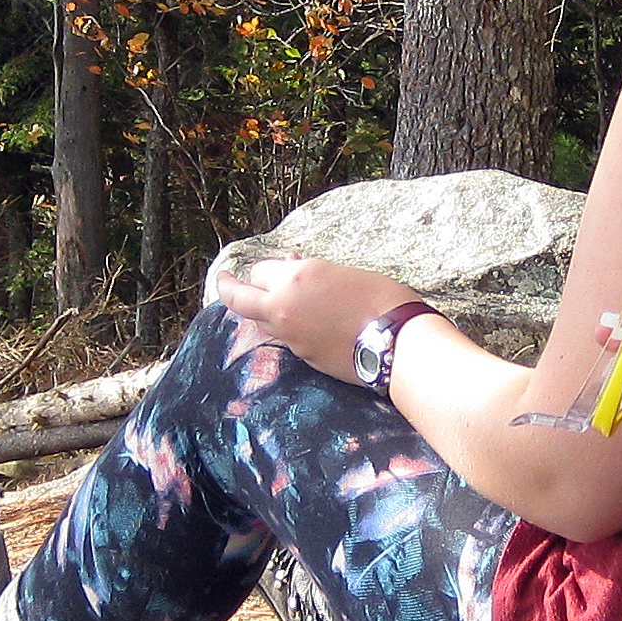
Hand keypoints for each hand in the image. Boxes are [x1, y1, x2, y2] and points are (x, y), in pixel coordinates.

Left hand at [210, 256, 419, 383]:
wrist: (397, 343)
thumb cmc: (382, 299)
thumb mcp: (345, 274)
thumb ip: (313, 272)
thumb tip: (293, 263)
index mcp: (297, 276)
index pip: (260, 270)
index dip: (267, 269)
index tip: (265, 268)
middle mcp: (284, 305)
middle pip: (239, 298)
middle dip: (228, 287)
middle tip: (224, 280)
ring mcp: (289, 335)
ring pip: (261, 320)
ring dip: (262, 311)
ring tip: (270, 304)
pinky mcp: (302, 357)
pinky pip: (285, 338)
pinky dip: (288, 328)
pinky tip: (307, 325)